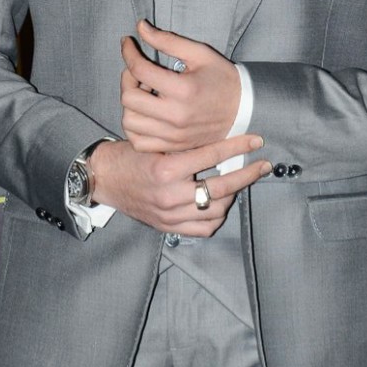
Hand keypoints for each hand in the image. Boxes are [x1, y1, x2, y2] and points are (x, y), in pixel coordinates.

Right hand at [89, 134, 270, 235]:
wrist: (105, 178)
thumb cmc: (130, 155)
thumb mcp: (155, 142)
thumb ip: (186, 144)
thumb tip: (223, 137)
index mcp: (166, 169)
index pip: (212, 156)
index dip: (238, 146)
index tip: (256, 140)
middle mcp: (169, 195)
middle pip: (221, 187)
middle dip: (247, 174)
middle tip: (262, 165)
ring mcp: (169, 215)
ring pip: (216, 209)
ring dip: (232, 194)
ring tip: (238, 181)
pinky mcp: (168, 227)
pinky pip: (203, 229)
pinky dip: (216, 216)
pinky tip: (220, 202)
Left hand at [121, 21, 241, 151]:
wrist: (244, 109)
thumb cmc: (222, 78)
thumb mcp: (200, 53)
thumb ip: (168, 40)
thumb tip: (140, 26)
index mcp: (183, 89)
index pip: (140, 70)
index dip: (128, 52)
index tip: (128, 43)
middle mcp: (176, 115)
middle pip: (129, 98)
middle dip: (128, 79)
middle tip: (138, 70)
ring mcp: (174, 135)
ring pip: (129, 121)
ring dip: (131, 104)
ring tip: (145, 93)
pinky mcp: (173, 146)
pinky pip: (139, 142)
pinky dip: (135, 127)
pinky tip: (145, 112)